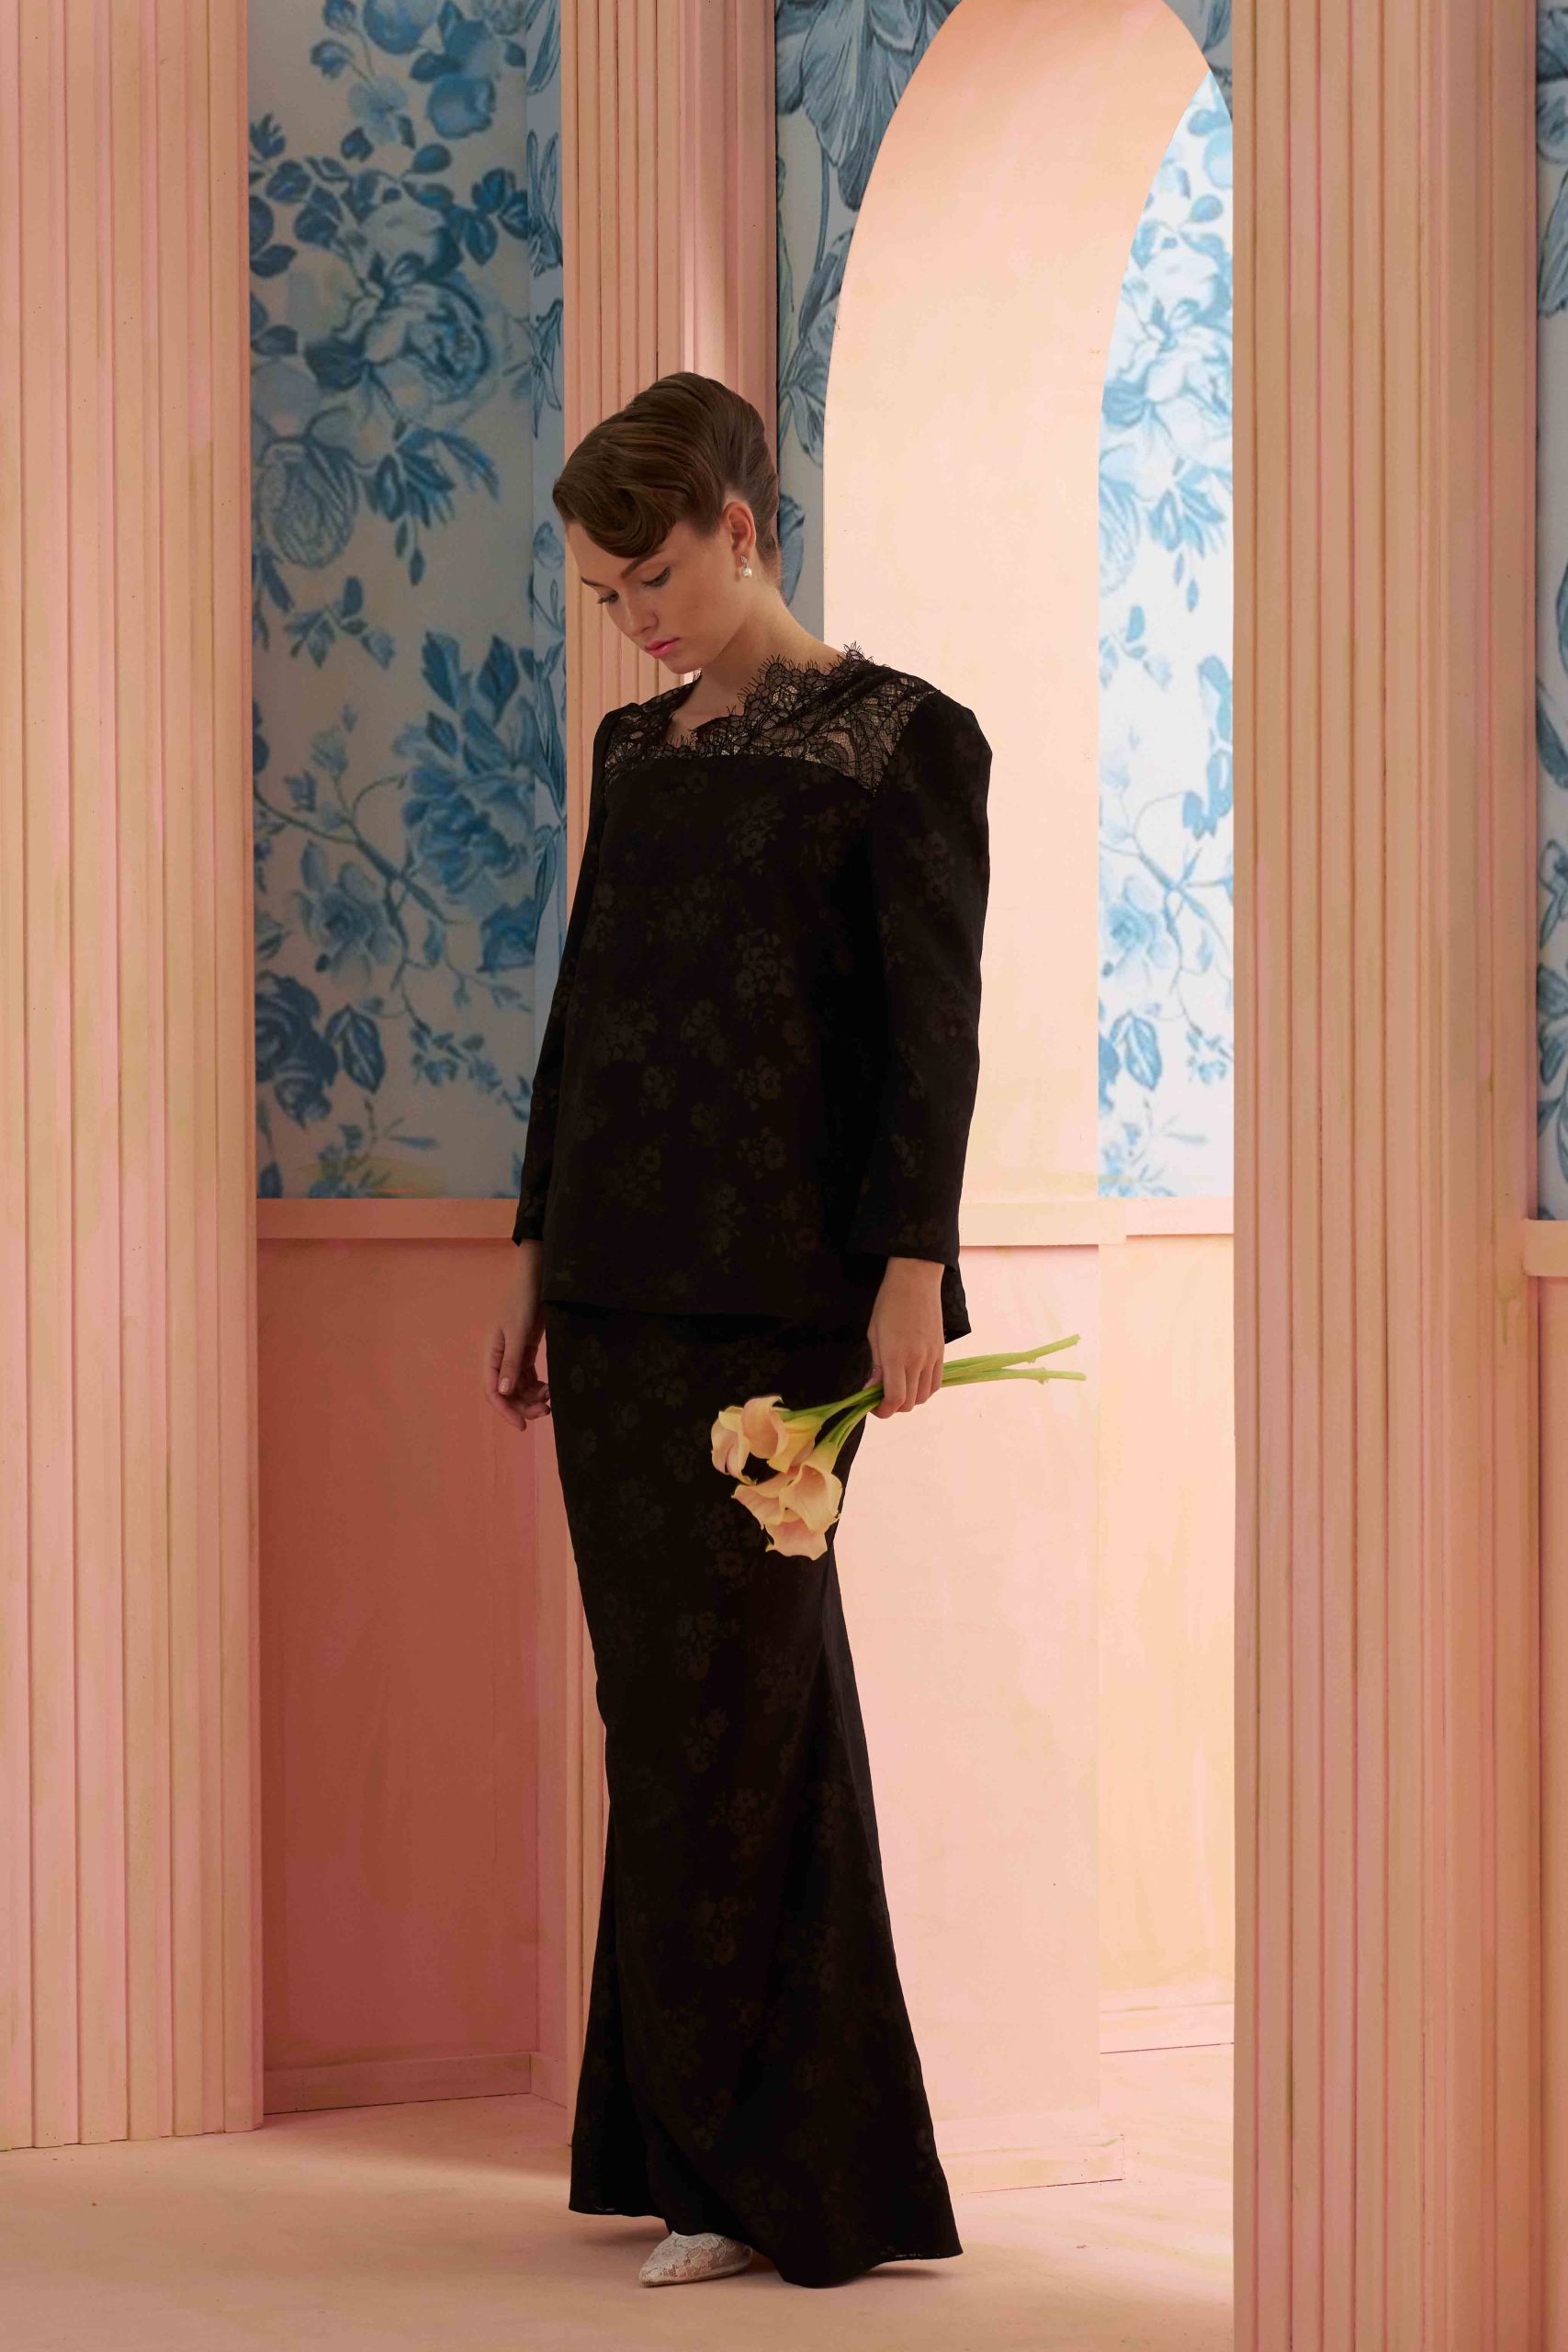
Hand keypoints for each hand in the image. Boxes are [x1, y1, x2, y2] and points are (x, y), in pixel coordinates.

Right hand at [485, 1242, 551, 1431]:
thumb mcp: (517, 1333)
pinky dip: (538, 1386)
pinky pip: (529, 1377)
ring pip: (519, 1387)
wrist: (537, 1280)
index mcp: (490, 1355)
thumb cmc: (522, 1301)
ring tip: (550, 1399)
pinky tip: (549, 1389)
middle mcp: (499, 1358)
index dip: (506, 1410)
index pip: (492, 1391)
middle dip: (523, 1406)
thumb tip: (503, 1392)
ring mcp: (512, 1355)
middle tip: (546, 1411)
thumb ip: (511, 1363)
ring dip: (532, 1397)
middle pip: (507, 1393)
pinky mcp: (525, 1351)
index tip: (523, 1425)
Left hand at [866, 1257, 945, 1416]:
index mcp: (896, 1356)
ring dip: (909, 1398)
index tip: (872, 1405)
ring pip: (924, 1396)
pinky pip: (936, 1383)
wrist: (915, 1279)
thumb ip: (875, 1366)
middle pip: (910, 1403)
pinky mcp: (941, 1352)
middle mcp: (917, 1361)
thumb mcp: (874, 1334)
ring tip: (896, 1386)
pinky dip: (924, 1389)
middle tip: (880, 1395)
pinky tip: (912, 1380)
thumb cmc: (888, 1303)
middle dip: (893, 1406)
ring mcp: (932, 1357)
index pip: (894, 1400)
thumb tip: (871, 1390)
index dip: (882, 1411)